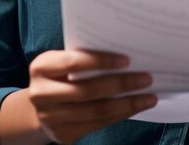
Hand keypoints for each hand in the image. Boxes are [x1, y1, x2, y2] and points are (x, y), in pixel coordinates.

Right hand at [27, 49, 156, 143]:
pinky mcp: (63, 135)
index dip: (101, 61)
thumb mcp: (63, 59)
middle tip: (147, 78)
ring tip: (149, 96)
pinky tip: (136, 107)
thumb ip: (84, 55)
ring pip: (96, 111)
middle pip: (87, 91)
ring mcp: (50, 118)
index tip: (127, 60)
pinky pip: (97, 125)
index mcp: (42, 67)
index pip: (73, 63)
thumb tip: (127, 52)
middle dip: (121, 84)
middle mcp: (41, 94)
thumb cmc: (61, 73)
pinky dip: (120, 115)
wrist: (39, 106)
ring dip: (127, 104)